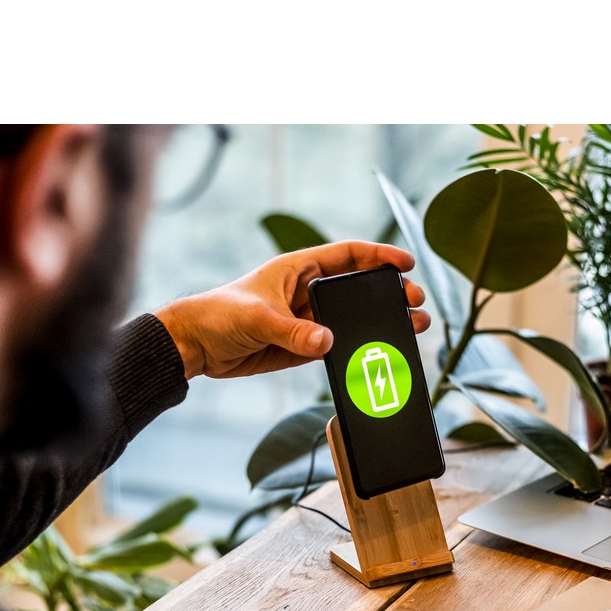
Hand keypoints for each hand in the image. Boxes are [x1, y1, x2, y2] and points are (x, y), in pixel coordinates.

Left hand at [154, 241, 429, 379]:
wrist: (197, 346)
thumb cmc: (219, 313)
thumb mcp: (258, 317)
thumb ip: (294, 331)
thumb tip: (327, 342)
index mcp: (299, 269)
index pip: (348, 255)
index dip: (379, 256)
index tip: (406, 263)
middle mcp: (308, 292)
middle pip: (359, 288)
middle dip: (389, 293)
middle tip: (414, 302)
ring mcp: (308, 320)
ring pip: (353, 319)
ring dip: (380, 323)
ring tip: (411, 328)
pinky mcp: (303, 346)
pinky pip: (338, 346)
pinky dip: (359, 349)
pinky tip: (379, 354)